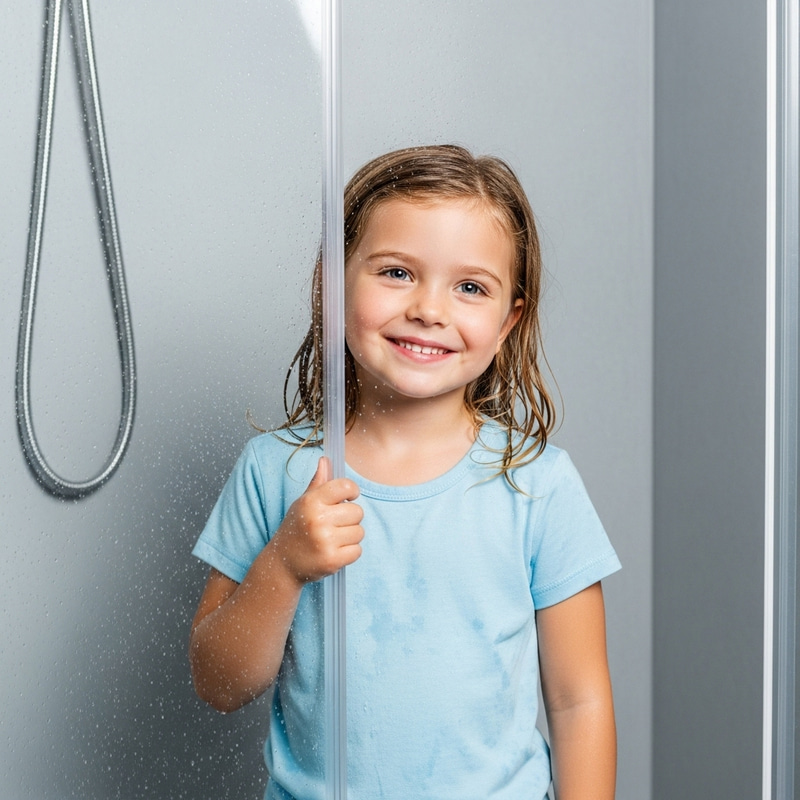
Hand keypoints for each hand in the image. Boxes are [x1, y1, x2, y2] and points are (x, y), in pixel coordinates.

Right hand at [271, 457, 363, 584]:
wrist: (283, 564)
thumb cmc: (296, 529)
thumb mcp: (302, 503)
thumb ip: (317, 482)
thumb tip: (325, 460)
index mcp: (311, 501)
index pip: (345, 486)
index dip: (352, 491)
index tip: (349, 497)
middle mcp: (318, 519)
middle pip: (357, 511)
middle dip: (350, 518)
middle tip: (335, 524)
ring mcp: (325, 541)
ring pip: (359, 532)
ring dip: (350, 536)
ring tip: (333, 539)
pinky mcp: (332, 560)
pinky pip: (357, 550)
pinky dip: (350, 552)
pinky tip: (335, 551)